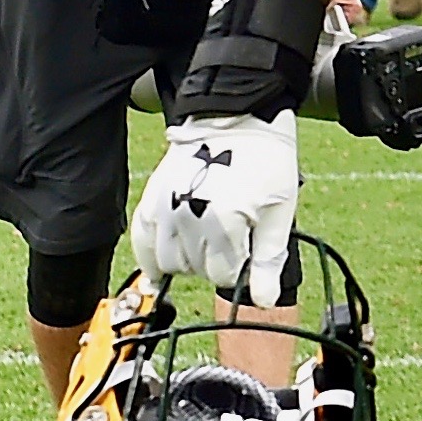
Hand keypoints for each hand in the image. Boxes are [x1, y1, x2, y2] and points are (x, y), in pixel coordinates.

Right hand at [132, 113, 300, 306]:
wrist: (238, 118)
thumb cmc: (267, 161)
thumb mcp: (280, 211)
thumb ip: (269, 259)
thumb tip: (266, 301)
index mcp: (224, 221)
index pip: (224, 274)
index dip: (240, 266)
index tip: (248, 245)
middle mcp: (187, 218)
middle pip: (196, 270)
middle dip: (216, 262)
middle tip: (232, 237)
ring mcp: (163, 210)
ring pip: (169, 263)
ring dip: (188, 260)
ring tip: (207, 236)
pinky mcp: (149, 201)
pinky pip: (141, 245)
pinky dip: (152, 257)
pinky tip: (165, 261)